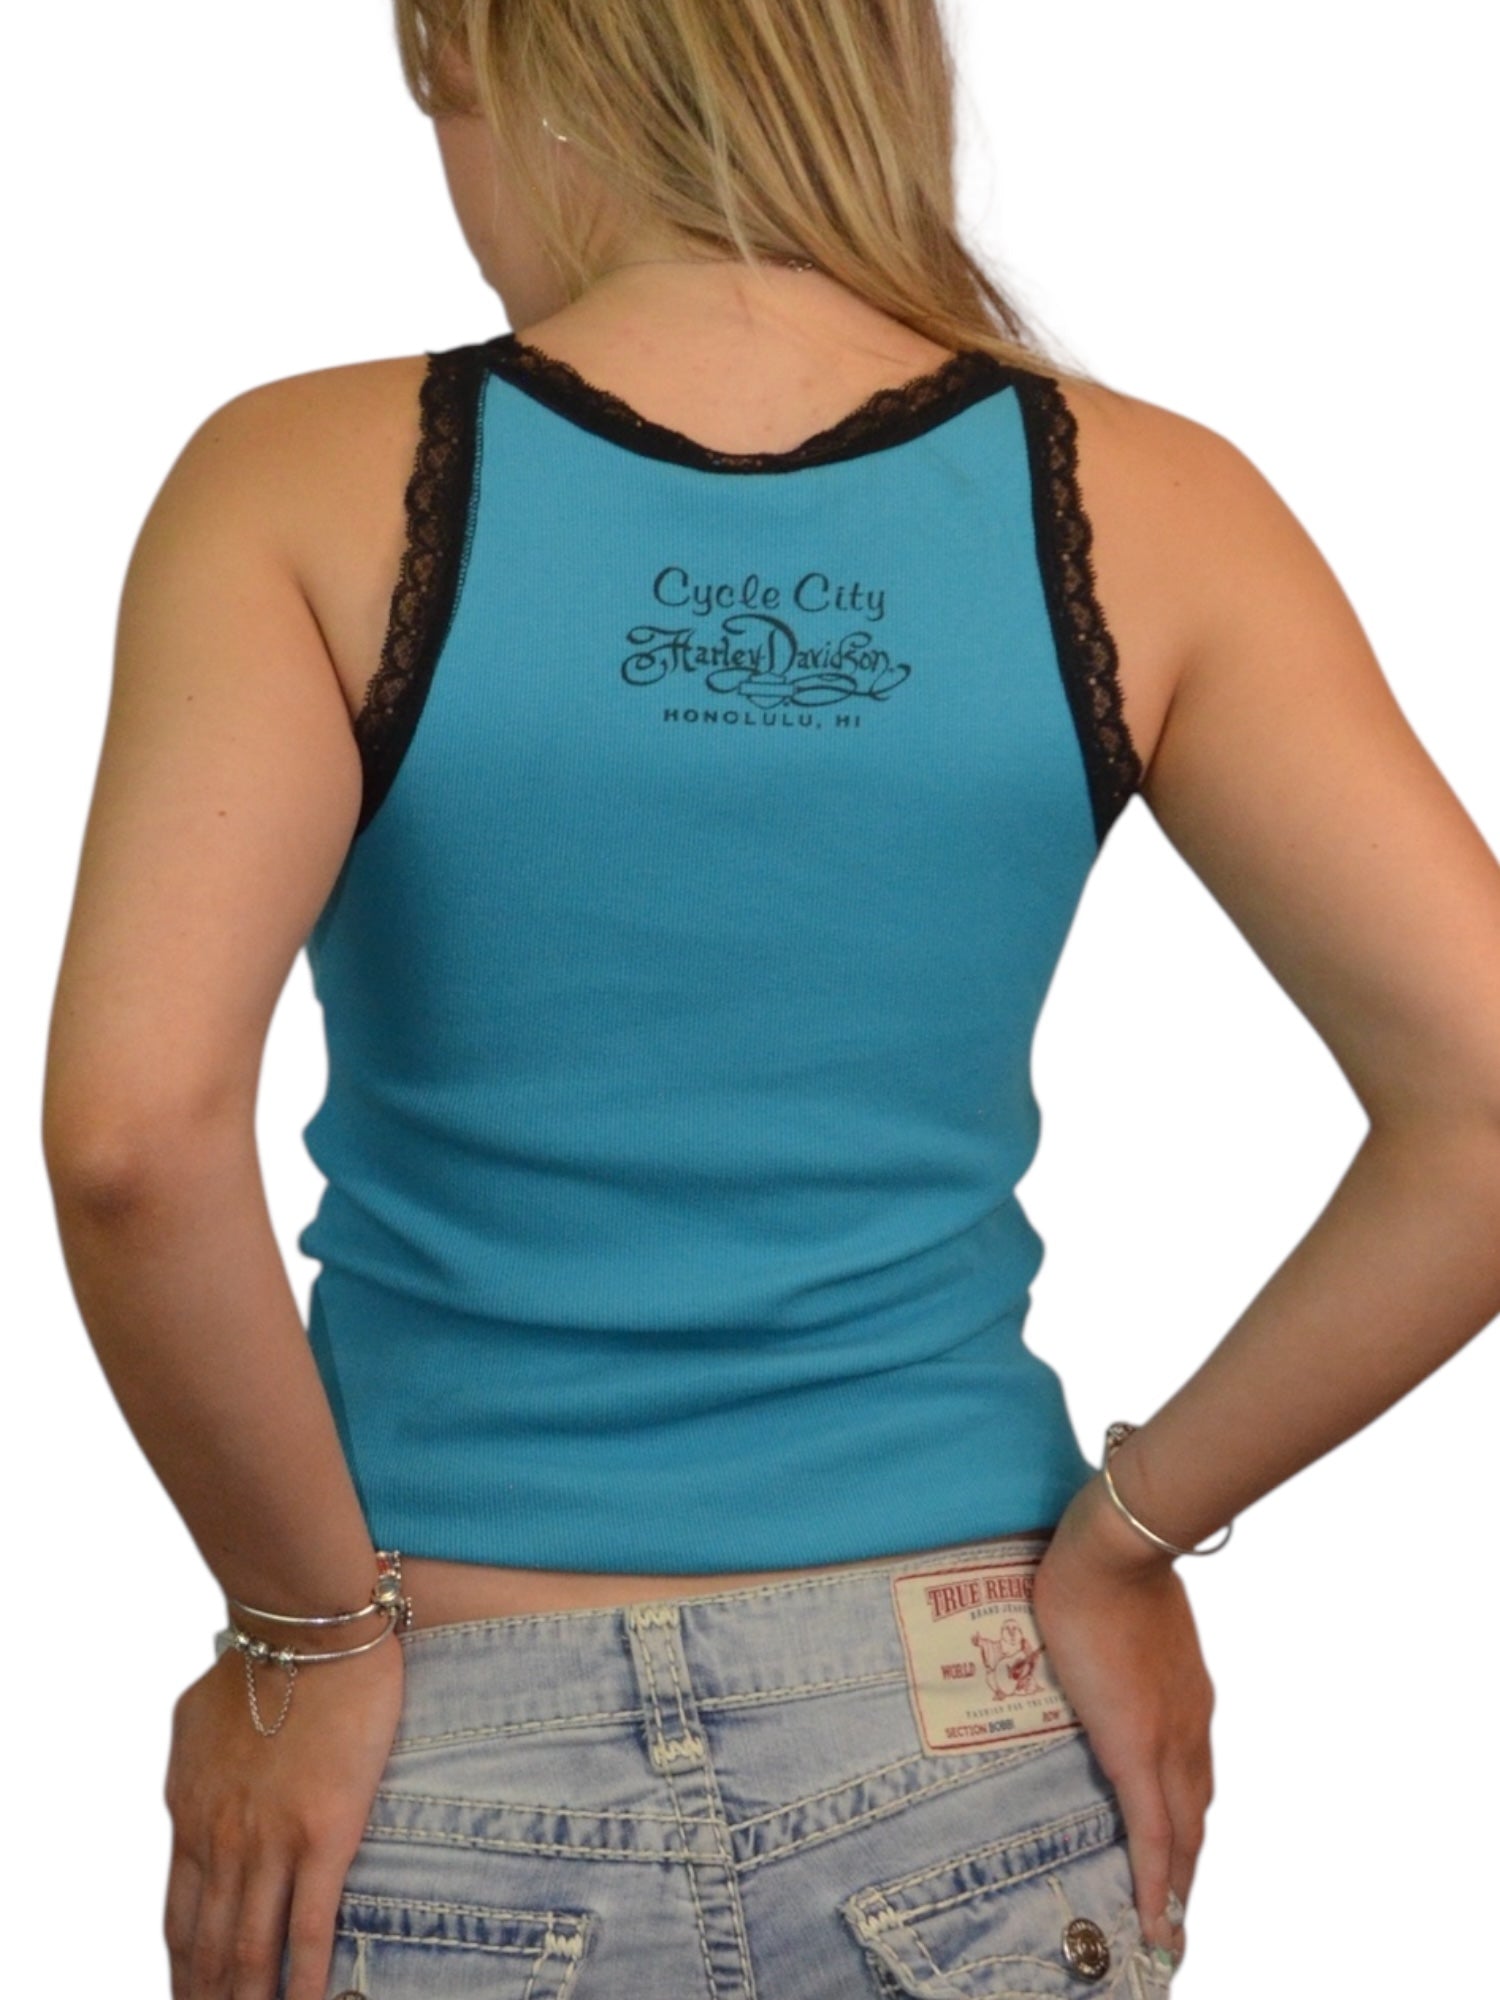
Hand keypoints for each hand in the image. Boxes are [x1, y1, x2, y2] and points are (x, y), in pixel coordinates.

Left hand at [163, 1628, 403, 1999]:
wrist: (308, 1628)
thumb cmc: (261, 1658)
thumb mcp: (196, 1721)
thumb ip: (193, 1770)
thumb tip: (191, 1796)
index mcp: (191, 1816)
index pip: (179, 1918)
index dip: (184, 1971)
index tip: (190, 1998)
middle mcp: (221, 1841)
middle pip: (208, 1948)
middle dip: (212, 1999)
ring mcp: (270, 1842)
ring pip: (251, 1950)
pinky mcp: (325, 1834)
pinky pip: (309, 1928)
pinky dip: (303, 1981)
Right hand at [1031, 1473, 1215, 1972]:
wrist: (1117, 1549)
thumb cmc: (1111, 1567)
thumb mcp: (1129, 1620)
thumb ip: (1128, 1650)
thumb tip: (1106, 1648)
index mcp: (1188, 1698)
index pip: (1195, 1777)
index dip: (1190, 1824)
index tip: (1184, 1860)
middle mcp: (1190, 1726)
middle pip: (1197, 1815)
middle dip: (1189, 1869)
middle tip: (1177, 1916)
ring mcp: (1170, 1738)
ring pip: (1184, 1831)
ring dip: (1179, 1882)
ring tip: (1165, 1926)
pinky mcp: (1136, 1746)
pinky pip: (1152, 1831)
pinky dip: (1158, 1881)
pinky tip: (1155, 1919)